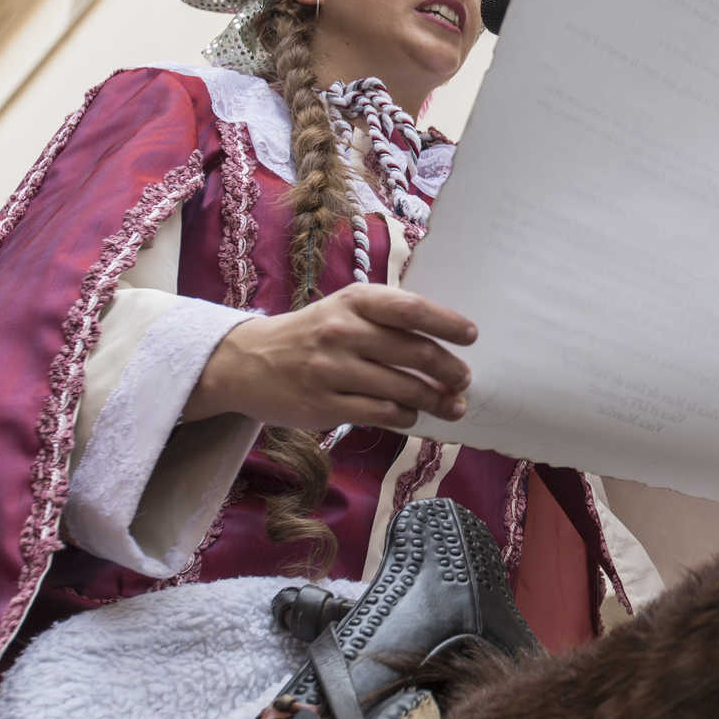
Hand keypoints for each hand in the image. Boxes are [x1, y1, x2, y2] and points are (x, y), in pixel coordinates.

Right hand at [184, 283, 474, 429]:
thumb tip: (445, 340)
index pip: (410, 309)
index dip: (446, 323)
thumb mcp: (344, 309)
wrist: (248, 362)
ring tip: (452, 405)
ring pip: (401, 388)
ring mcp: (331, 370)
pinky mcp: (322, 405)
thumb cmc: (312, 333)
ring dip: (435, 399)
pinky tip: (412, 415)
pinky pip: (379, 414)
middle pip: (413, 352)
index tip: (470, 336)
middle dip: (448, 369)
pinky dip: (404, 416)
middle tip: (464, 379)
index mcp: (354, 301)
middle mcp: (343, 332)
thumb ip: (387, 317)